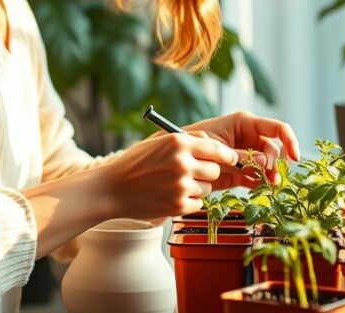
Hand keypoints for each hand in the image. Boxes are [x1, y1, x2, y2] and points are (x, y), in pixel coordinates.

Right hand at [100, 132, 238, 219]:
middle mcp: (182, 162)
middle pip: (215, 170)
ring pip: (208, 188)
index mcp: (178, 142)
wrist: (112, 189)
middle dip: (208, 172)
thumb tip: (215, 143)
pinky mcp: (179, 205)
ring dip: (197, 188)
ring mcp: (181, 185)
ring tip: (175, 185)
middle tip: (192, 174)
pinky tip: (171, 197)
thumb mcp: (158, 141)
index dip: (227, 155)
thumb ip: (187, 139)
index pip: (216, 148)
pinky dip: (189, 202)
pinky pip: (199, 204)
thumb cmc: (136, 163)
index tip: (231, 159)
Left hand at [155, 111, 300, 189]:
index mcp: (245, 123)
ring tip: (268, 185)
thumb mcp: (215, 147)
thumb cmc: (191, 143)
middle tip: (266, 175)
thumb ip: (239, 155)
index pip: (277, 128)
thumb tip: (263, 163)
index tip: (295, 158)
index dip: (290, 141)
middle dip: (275, 163)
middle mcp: (249, 138)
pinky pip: (257, 178)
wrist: (174, 161)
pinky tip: (261, 189)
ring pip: (268, 166)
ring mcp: (246, 155)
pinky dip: (261, 184)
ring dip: (270, 176)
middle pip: (274, 150)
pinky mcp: (240, 172)